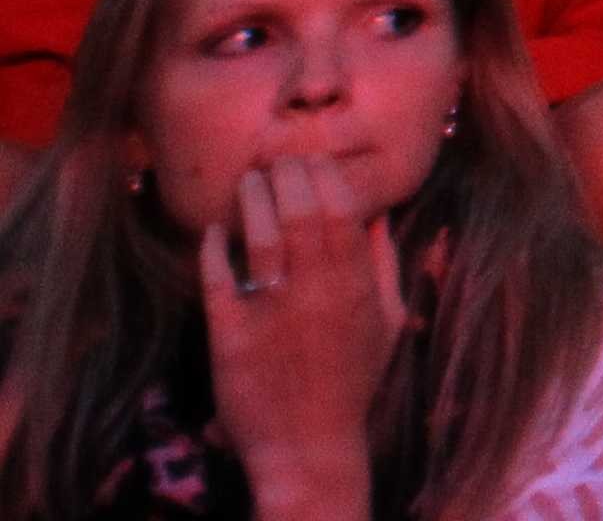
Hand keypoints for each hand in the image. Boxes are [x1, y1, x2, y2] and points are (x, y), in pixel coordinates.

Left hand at [196, 157, 409, 518]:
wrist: (310, 445)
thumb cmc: (353, 381)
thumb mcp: (386, 321)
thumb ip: (383, 266)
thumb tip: (377, 216)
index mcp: (355, 286)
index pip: (341, 210)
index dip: (324, 175)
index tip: (311, 159)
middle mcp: (316, 291)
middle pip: (299, 213)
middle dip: (286, 176)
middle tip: (274, 159)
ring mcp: (272, 313)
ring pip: (259, 237)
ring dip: (251, 201)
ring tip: (245, 181)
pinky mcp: (231, 337)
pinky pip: (218, 279)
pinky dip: (214, 249)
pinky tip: (213, 231)